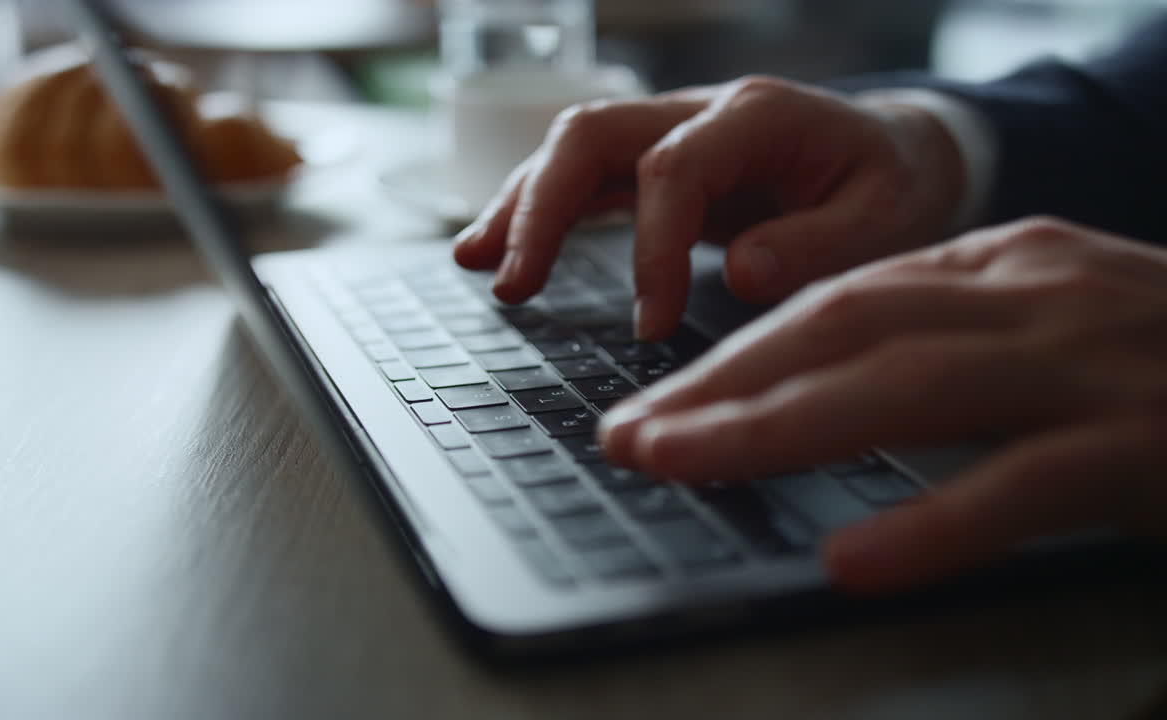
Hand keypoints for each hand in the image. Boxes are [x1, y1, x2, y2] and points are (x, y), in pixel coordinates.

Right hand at [452, 76, 965, 339]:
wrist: (900, 154)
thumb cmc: (894, 188)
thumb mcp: (888, 222)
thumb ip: (820, 246)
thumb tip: (742, 273)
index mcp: (760, 117)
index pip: (672, 169)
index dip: (650, 249)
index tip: (650, 325)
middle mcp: (702, 112)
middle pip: (592, 135)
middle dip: (542, 209)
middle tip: (514, 287)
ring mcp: (673, 132)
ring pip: (572, 149)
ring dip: (520, 206)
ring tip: (477, 265)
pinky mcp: (658, 163)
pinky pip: (584, 177)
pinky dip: (537, 212)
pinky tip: (498, 251)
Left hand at [597, 217, 1166, 592]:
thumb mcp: (1048, 326)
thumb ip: (946, 345)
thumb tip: (818, 392)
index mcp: (1000, 266)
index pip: (836, 303)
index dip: (734, 354)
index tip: (656, 400)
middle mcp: (1032, 296)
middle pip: (843, 331)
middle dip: (723, 384)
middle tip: (631, 434)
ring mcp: (1091, 365)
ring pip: (906, 389)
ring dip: (777, 431)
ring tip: (680, 465)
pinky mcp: (1150, 444)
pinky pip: (1026, 485)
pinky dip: (934, 524)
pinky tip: (855, 563)